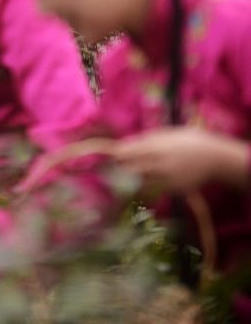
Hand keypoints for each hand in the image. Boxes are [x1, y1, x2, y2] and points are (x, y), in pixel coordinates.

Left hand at [112, 127, 250, 194]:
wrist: (215, 158)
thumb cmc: (188, 141)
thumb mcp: (165, 134)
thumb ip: (144, 140)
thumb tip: (121, 146)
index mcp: (157, 148)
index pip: (127, 154)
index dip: (116, 156)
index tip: (110, 156)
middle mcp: (161, 165)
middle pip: (131, 170)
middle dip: (121, 168)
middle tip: (115, 166)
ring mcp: (168, 179)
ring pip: (141, 182)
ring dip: (133, 178)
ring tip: (130, 174)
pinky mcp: (176, 190)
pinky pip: (155, 189)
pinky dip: (148, 185)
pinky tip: (148, 180)